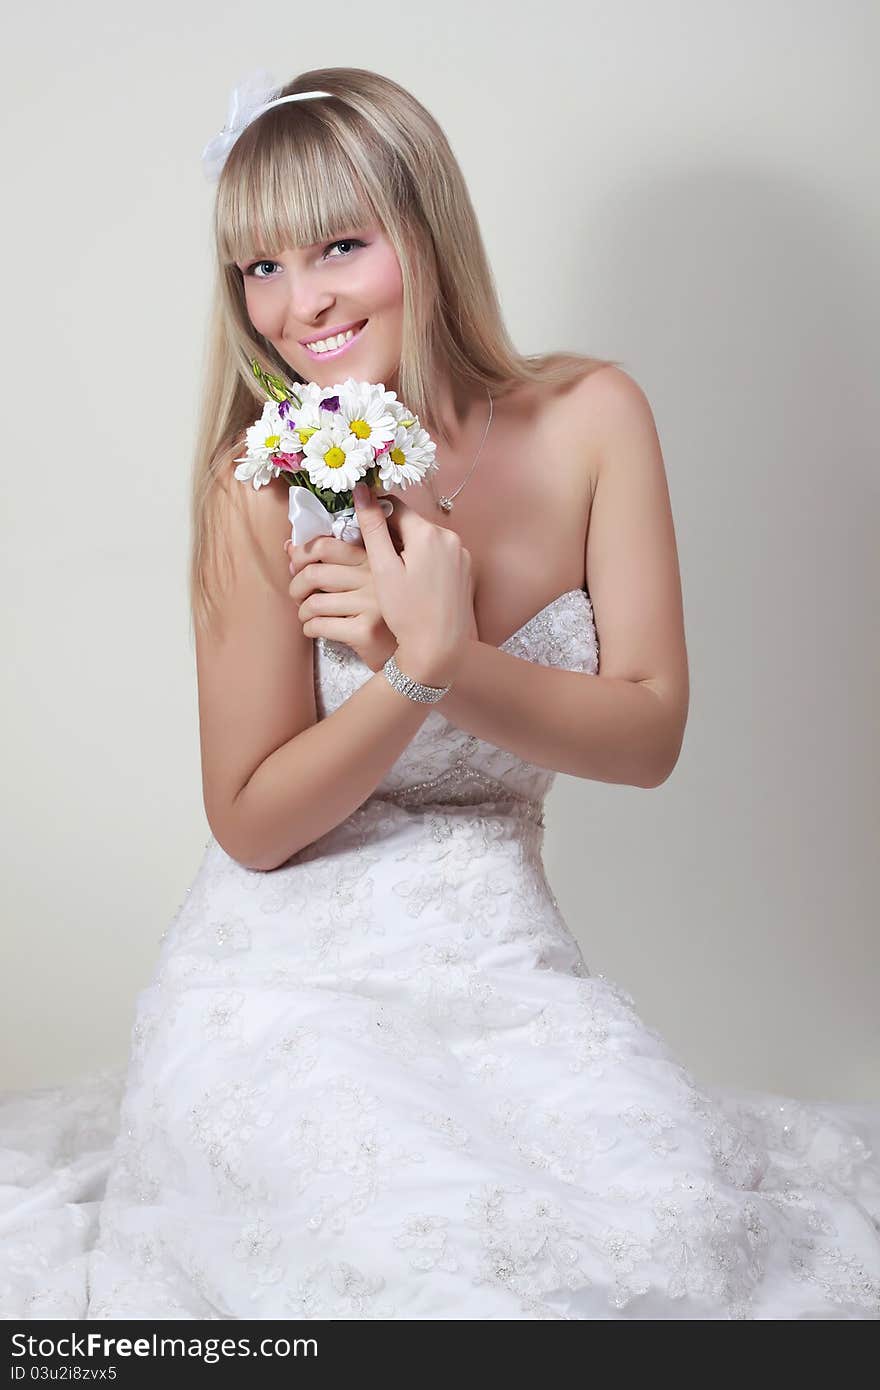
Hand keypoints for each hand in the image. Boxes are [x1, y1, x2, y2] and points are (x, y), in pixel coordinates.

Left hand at [287, 533, 398, 671]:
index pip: (326, 545)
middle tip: (298, 595)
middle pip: (314, 574)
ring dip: (302, 612)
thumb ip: (334, 560)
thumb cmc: (383, 610)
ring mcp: (371, 605)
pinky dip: (309, 629)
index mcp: (373, 558)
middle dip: (296, 587)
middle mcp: (374, 578)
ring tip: (307, 615)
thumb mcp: (366, 577)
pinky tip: (315, 630)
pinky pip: (320, 626)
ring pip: (313, 603)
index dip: (302, 554)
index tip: (297, 565)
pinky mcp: (365, 631)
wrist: (415, 647)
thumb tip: (290, 547)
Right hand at [351, 484, 474, 686]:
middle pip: (411, 522)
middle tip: (371, 556)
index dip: (373, 515)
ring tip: (391, 573)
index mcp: (429, 533)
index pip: (395, 506)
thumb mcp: (384, 568)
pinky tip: (411, 582)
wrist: (440, 648)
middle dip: (389, 533)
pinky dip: (422, 559)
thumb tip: (362, 489)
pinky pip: (438, 554)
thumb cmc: (407, 612)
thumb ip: (372, 527)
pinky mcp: (465, 570)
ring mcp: (461, 554)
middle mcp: (450, 537)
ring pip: (424, 539)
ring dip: (405, 546)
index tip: (358, 531)